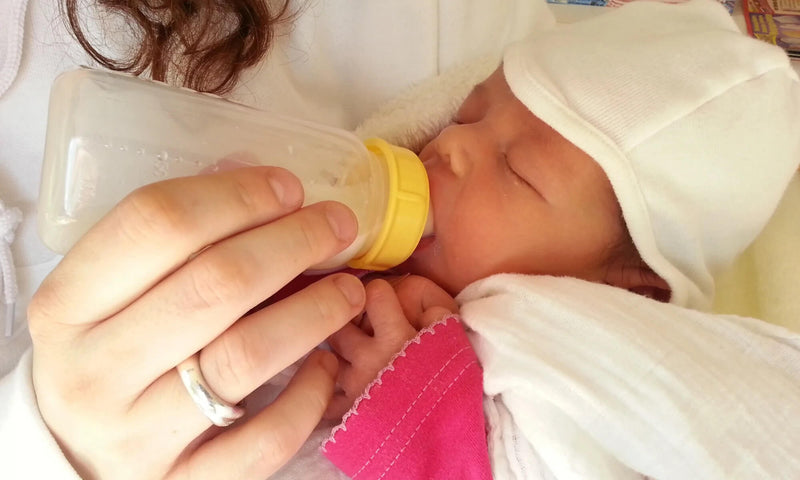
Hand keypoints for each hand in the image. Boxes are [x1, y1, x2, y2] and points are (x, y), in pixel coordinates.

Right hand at [28, 167, 365, 479]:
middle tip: (337, 225)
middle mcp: (96, 371)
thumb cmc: (109, 353)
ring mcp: (137, 436)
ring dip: (315, 311)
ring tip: (349, 288)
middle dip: (293, 242)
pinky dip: (309, 396)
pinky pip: (266, 440)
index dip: (236, 196)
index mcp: (67, 306)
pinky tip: (325, 364)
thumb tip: (261, 184)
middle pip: (214, 286)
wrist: (79, 455)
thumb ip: (174, 241)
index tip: (288, 188)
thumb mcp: (111, 294)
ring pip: (246, 359)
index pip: (155, 224)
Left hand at [325, 275, 456, 417]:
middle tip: (365, 329)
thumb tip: (417, 301)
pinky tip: (340, 385)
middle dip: (349, 321)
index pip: (373, 292)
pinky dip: (327, 387)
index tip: (385, 302)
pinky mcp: (346, 413)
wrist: (450, 435)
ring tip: (356, 357)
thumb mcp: (456, 341)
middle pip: (340, 322)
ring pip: (328, 354)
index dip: (380, 294)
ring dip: (339, 352)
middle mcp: (368, 359)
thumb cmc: (455, 386)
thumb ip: (437, 313)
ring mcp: (353, 386)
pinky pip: (323, 393)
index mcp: (396, 338)